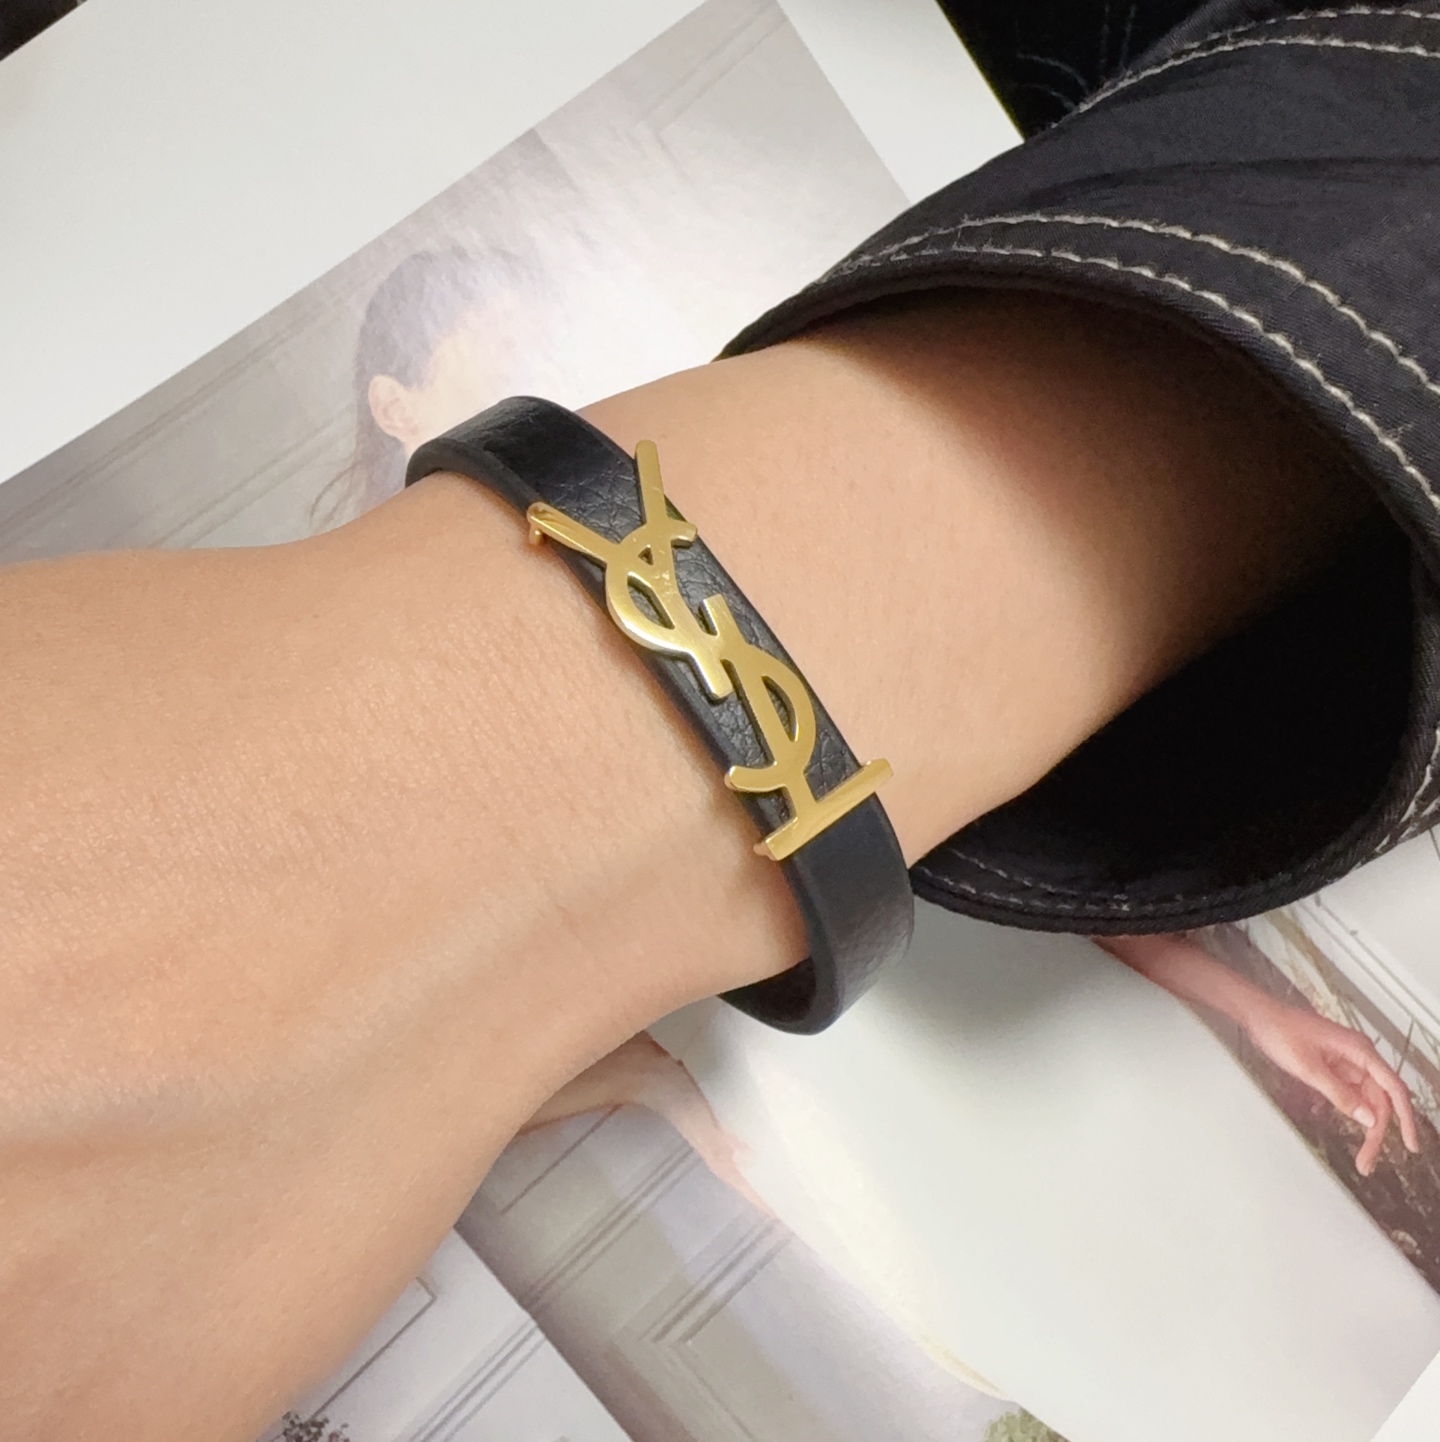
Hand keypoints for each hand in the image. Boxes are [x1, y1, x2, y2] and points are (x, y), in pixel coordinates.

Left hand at [1245, 998, 1420, 1174]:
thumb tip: (1367, 1118)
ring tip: (1362, 1156)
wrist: (1260, 1016)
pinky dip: (1352, 1113)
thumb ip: (1338, 1094)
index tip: (1411, 1144)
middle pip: (1380, 1100)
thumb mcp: (1308, 1067)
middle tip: (1368, 1160)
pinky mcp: (1336, 1067)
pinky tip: (1349, 1130)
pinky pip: (1352, 1095)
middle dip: (1377, 1132)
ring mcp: (1348, 1062)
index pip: (1394, 1089)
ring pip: (1367, 1100)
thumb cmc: (1281, 1031)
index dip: (1406, 1119)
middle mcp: (1359, 1056)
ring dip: (1366, 1127)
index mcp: (1359, 1051)